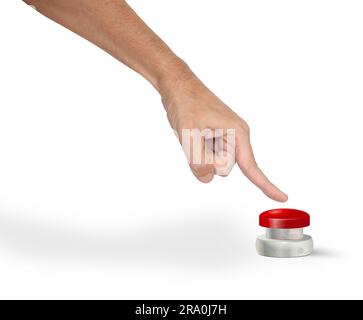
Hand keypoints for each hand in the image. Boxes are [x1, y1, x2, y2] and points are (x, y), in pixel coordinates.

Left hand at [160, 70, 287, 201]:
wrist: (178, 85)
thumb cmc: (186, 102)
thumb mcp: (188, 134)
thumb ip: (198, 162)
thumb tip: (208, 179)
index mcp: (237, 133)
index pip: (251, 166)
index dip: (266, 185)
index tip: (282, 198)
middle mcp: (235, 137)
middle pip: (224, 168)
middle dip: (208, 161)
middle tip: (197, 136)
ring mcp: (225, 138)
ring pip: (214, 164)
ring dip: (202, 155)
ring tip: (194, 131)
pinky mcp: (216, 138)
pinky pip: (208, 156)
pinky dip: (199, 151)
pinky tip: (193, 133)